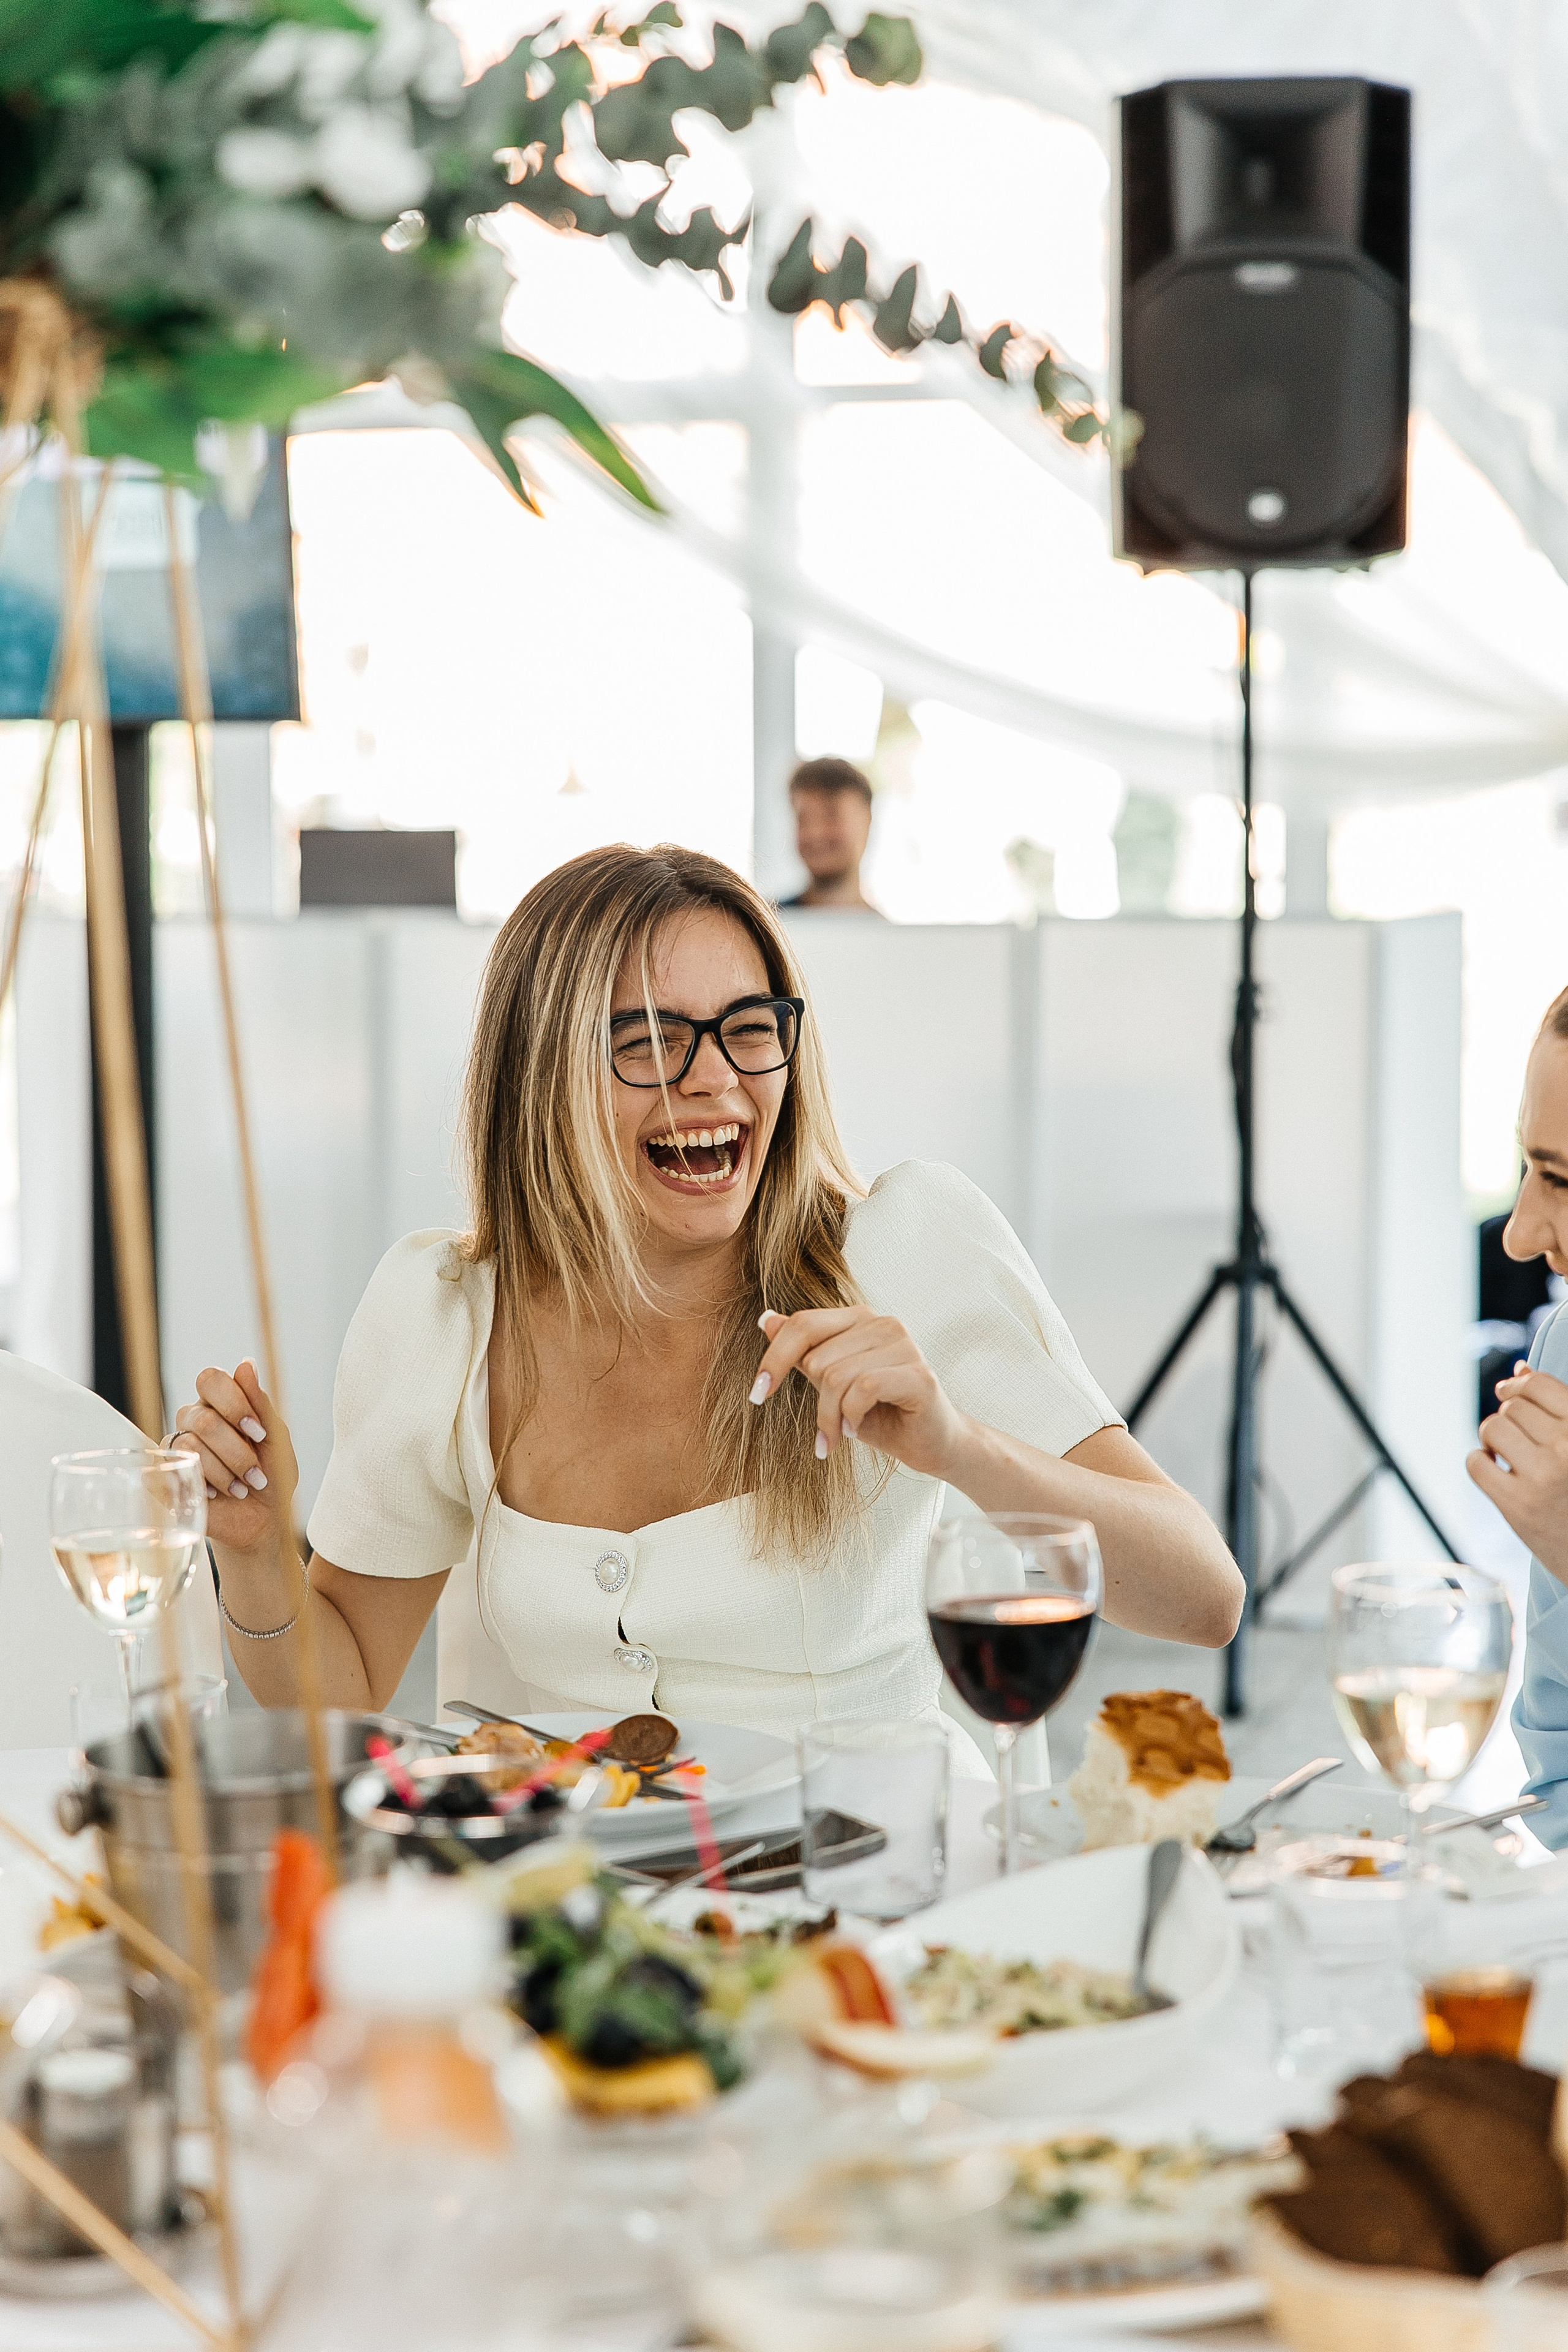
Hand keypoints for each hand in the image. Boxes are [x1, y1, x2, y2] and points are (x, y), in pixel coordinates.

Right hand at [172, 1361, 296, 1559]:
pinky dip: (203, 1486)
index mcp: (219, 1403)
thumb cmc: (272, 1475)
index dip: (233, 1403)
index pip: (210, 1379)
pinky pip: (171, 1472)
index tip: (259, 1433)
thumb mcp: (276, 1439)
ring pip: (191, 1447)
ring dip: (226, 1472)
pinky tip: (218, 1495)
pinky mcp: (164, 1477)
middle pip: (203, 1420)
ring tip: (243, 1488)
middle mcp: (193, 1420)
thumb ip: (260, 1403)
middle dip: (237, 1451)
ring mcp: (176, 1448)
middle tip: (257, 1473)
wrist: (263, 1519)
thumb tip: (245, 1363)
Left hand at [749, 1306, 969, 1479]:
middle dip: (816, 1403)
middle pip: (817, 1358)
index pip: (803, 1324)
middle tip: (830, 1428)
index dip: (773, 1359)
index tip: (757, 1394)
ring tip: (845, 1432)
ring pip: (836, 1377)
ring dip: (833, 1417)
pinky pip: (863, 1389)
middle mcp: (883, 1323)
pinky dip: (853, 1417)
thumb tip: (767, 1319)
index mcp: (860, 1319)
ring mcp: (904, 1345)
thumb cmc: (882, 1414)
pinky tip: (860, 1429)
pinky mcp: (919, 1373)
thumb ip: (804, 1352)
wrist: (932, 1445)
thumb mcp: (833, 1385)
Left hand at [1468, 1361, 1567, 1578]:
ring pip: (1492, 1428)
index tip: (1511, 1390)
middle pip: (1514, 1408)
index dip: (1519, 1384)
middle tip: (1524, 1439)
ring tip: (1509, 1453)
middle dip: (1511, 1416)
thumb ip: (1559, 1407)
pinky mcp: (1517, 1506)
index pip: (1540, 1386)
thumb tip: (1519, 1367)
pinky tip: (1498, 1471)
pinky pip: (1476, 1463)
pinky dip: (1480, 1461)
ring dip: (1494, 1437)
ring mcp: (1542, 1478)